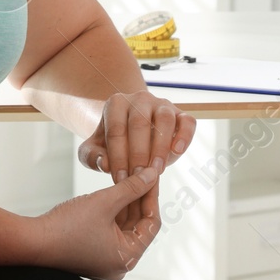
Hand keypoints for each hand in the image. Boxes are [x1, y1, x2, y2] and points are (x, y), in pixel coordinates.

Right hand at [31, 166, 161, 279]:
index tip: (153, 174)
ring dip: (126, 202)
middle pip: (138, 225)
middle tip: (142, 171)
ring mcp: (105, 258)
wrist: (31, 241)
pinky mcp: (93, 251)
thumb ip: (131, 187)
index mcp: (126, 258)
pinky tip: (115, 189)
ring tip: (129, 176)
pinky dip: (114, 210)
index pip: (151, 224)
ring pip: (125, 225)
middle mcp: (119, 263)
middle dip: (139, 198)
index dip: (152, 196)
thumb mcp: (104, 202)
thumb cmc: (66, 226)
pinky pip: (111, 229)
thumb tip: (152, 174)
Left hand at [77, 91, 195, 227]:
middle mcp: (140, 99)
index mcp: (116, 104)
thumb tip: (104, 164)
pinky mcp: (180, 114)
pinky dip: (185, 135)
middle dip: (139, 154)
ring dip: (160, 147)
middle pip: (139, 123)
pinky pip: (187, 121)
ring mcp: (162, 104)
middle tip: (138, 178)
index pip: (116, 129)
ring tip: (156, 171)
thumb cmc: (112, 145)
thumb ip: (92, 157)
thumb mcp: (94, 151)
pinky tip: (177, 152)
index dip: (118, 156)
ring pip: (164, 119)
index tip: (120, 179)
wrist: (133, 135)